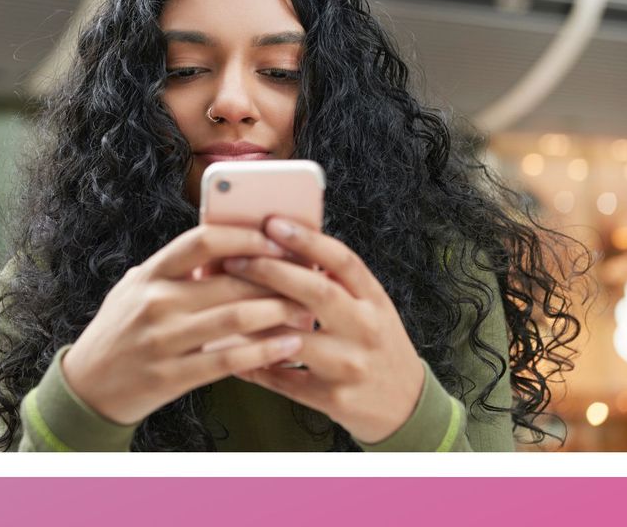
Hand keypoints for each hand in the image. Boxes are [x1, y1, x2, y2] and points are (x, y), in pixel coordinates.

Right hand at [61, 224, 313, 425]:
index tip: (276, 238)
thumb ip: (174, 270)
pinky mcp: (172, 376)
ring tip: (304, 310)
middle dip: (275, 277)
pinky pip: (228, 360)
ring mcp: (163, 340)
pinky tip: (288, 345)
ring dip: (277, 312)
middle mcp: (155, 303)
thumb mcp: (134, 289)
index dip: (244, 236)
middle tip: (308, 276)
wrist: (85, 387)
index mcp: (149, 275)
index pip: (202, 241)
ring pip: (235, 318)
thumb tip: (227, 247)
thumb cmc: (119, 331)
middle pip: (228, 279)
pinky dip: (264, 351)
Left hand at [223, 217, 425, 443]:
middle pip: (317, 292)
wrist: (404, 404)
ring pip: (293, 339)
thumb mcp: (371, 306)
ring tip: (222, 305)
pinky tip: (229, 350)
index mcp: (374, 299)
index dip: (306, 239)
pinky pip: (282, 379)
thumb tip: (283, 245)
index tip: (271, 223)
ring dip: (253, 321)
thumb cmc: (375, 344)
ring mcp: (350, 365)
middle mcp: (366, 329)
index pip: (342, 260)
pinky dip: (253, 364)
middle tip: (234, 260)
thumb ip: (338, 281)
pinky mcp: (332, 398)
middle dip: (270, 272)